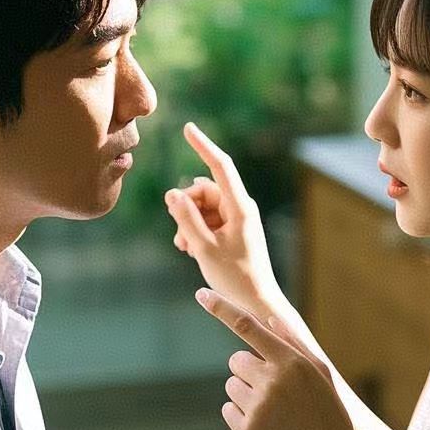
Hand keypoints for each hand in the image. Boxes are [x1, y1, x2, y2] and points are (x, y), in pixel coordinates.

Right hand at [164, 122, 280, 312]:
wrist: (256, 301)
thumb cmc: (235, 276)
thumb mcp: (204, 248)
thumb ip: (186, 219)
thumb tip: (172, 193)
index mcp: (240, 207)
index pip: (220, 166)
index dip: (203, 146)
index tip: (187, 128)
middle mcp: (240, 208)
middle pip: (204, 190)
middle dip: (186, 206)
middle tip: (179, 234)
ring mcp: (237, 219)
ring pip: (203, 207)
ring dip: (188, 222)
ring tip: (184, 248)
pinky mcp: (232, 231)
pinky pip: (208, 220)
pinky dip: (196, 231)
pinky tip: (190, 250)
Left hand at [195, 286, 369, 429]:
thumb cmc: (330, 416)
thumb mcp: (321, 375)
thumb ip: (294, 345)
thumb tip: (268, 321)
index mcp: (292, 362)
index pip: (248, 326)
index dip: (221, 308)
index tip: (201, 294)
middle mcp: (273, 381)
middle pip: (236, 361)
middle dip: (250, 371)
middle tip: (277, 393)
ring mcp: (259, 409)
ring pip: (231, 386)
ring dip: (246, 394)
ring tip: (276, 413)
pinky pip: (228, 410)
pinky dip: (241, 416)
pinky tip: (268, 428)